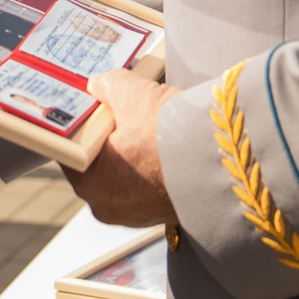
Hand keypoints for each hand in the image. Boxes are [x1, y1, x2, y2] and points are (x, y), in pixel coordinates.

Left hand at [61, 69, 178, 226]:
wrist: (226, 165)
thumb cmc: (171, 137)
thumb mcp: (132, 94)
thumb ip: (108, 85)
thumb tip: (100, 84)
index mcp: (89, 184)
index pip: (72, 148)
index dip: (83, 124)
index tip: (93, 106)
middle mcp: (108, 207)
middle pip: (100, 159)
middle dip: (113, 133)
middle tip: (127, 108)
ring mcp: (138, 214)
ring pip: (128, 171)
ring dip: (138, 148)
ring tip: (154, 123)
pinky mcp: (165, 213)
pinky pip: (152, 182)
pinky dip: (158, 163)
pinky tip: (171, 143)